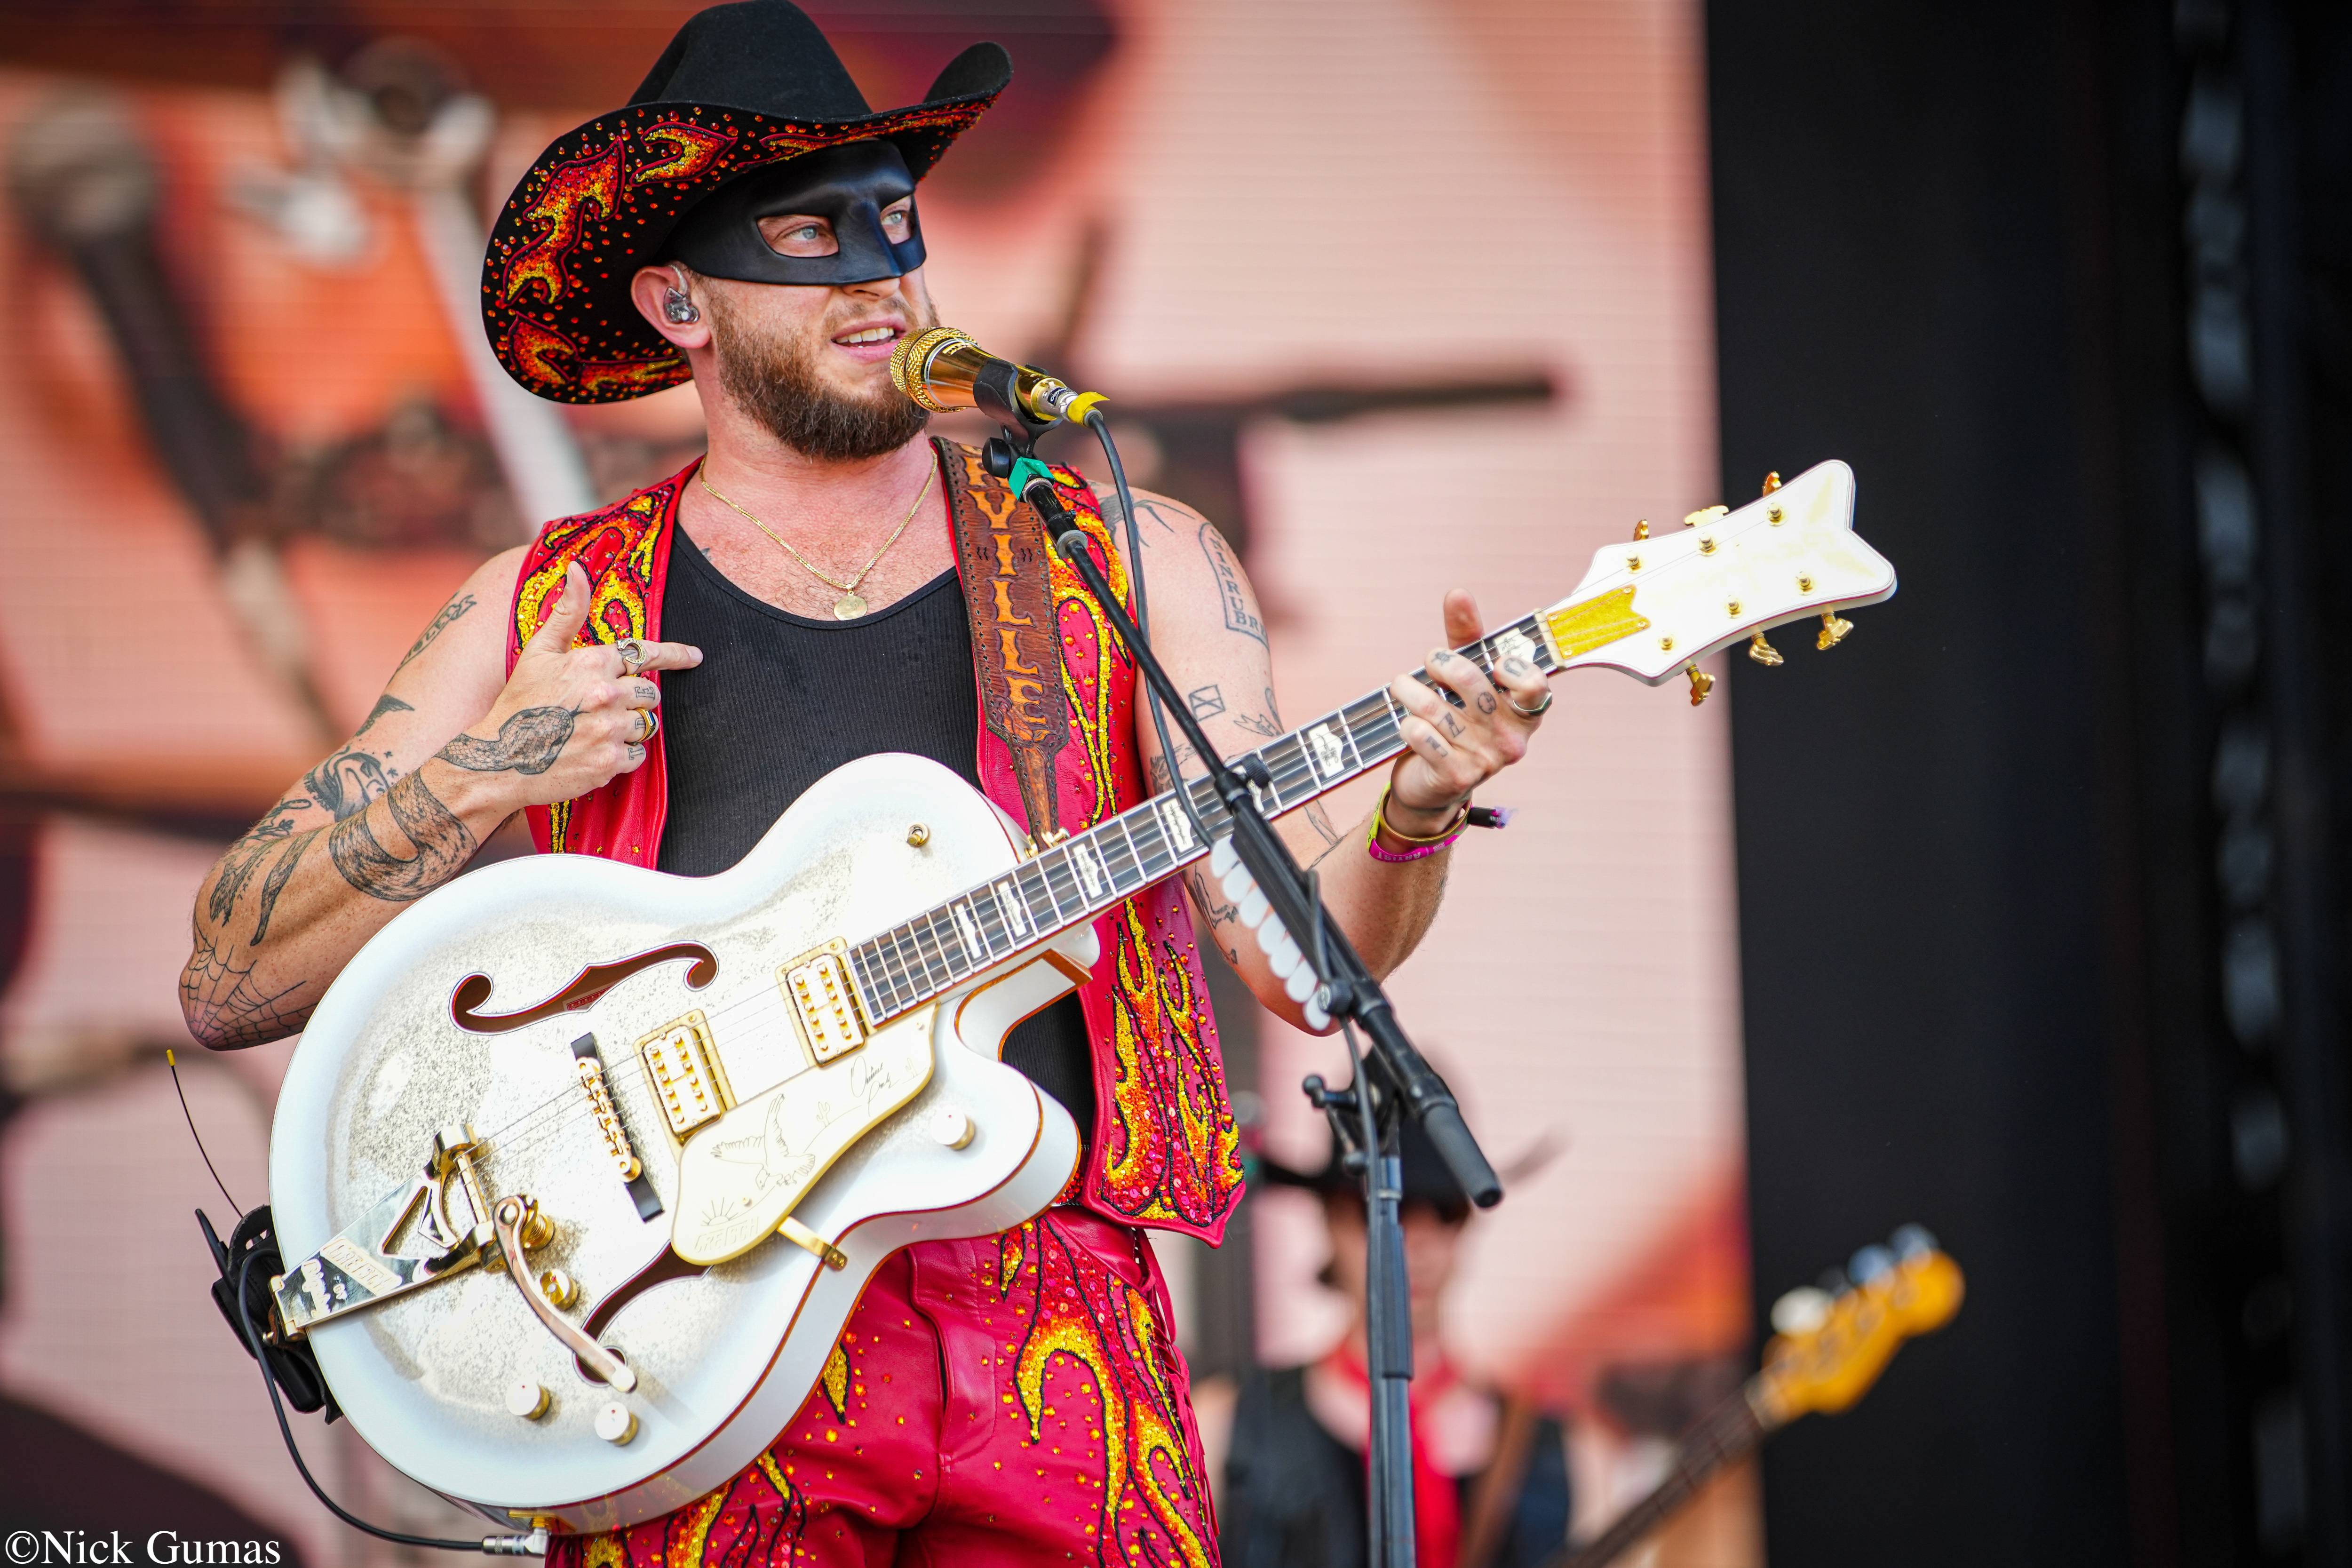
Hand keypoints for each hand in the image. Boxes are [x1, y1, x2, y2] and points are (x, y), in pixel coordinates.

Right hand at [437, 561, 702, 809]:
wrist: (498, 759)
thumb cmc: (520, 702)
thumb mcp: (540, 651)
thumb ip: (568, 611)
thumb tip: (577, 568)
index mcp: (593, 663)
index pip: (645, 654)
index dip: (674, 654)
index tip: (694, 656)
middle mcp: (606, 694)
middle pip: (650, 693)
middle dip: (635, 699)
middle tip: (603, 707)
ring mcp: (609, 729)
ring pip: (647, 725)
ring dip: (628, 728)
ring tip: (594, 730)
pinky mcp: (609, 762)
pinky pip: (638, 755)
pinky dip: (622, 755)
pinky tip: (594, 752)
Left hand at [1384, 589, 1548, 835]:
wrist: (1433, 784)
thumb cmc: (1456, 721)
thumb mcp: (1463, 677)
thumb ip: (1465, 636)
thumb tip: (1458, 593)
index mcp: (1527, 712)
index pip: (1533, 684)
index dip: (1508, 666)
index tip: (1488, 661)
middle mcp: (1513, 738)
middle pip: (1471, 682)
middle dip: (1440, 663)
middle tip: (1429, 660)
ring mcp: (1487, 761)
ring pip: (1435, 708)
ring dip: (1408, 691)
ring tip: (1401, 687)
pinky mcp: (1457, 776)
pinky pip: (1422, 735)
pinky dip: (1406, 724)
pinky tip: (1406, 724)